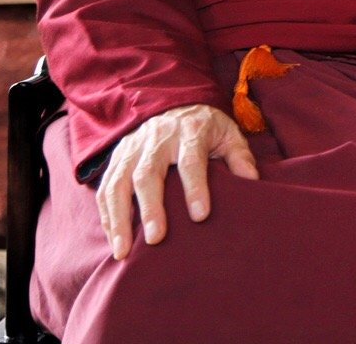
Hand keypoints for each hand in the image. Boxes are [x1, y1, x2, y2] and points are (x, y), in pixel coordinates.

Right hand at [97, 103, 258, 259]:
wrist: (173, 104)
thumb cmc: (205, 128)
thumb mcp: (228, 133)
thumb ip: (239, 156)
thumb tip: (250, 181)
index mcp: (190, 131)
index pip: (191, 160)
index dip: (196, 187)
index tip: (200, 215)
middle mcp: (157, 138)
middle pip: (147, 173)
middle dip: (150, 207)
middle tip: (156, 238)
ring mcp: (132, 148)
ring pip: (118, 183)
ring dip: (118, 218)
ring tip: (123, 251)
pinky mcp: (116, 158)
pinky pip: (105, 188)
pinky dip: (107, 216)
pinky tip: (113, 240)